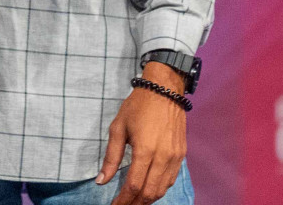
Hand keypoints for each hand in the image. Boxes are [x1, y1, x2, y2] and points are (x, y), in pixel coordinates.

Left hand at [98, 63, 187, 204]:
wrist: (164, 90)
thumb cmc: (137, 106)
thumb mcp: (118, 128)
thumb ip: (111, 157)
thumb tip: (101, 181)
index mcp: (145, 150)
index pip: (134, 185)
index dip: (123, 200)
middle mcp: (163, 157)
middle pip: (149, 193)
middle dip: (135, 204)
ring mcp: (175, 157)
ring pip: (162, 189)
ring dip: (148, 199)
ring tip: (134, 201)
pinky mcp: (182, 154)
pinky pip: (171, 179)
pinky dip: (159, 189)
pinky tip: (149, 190)